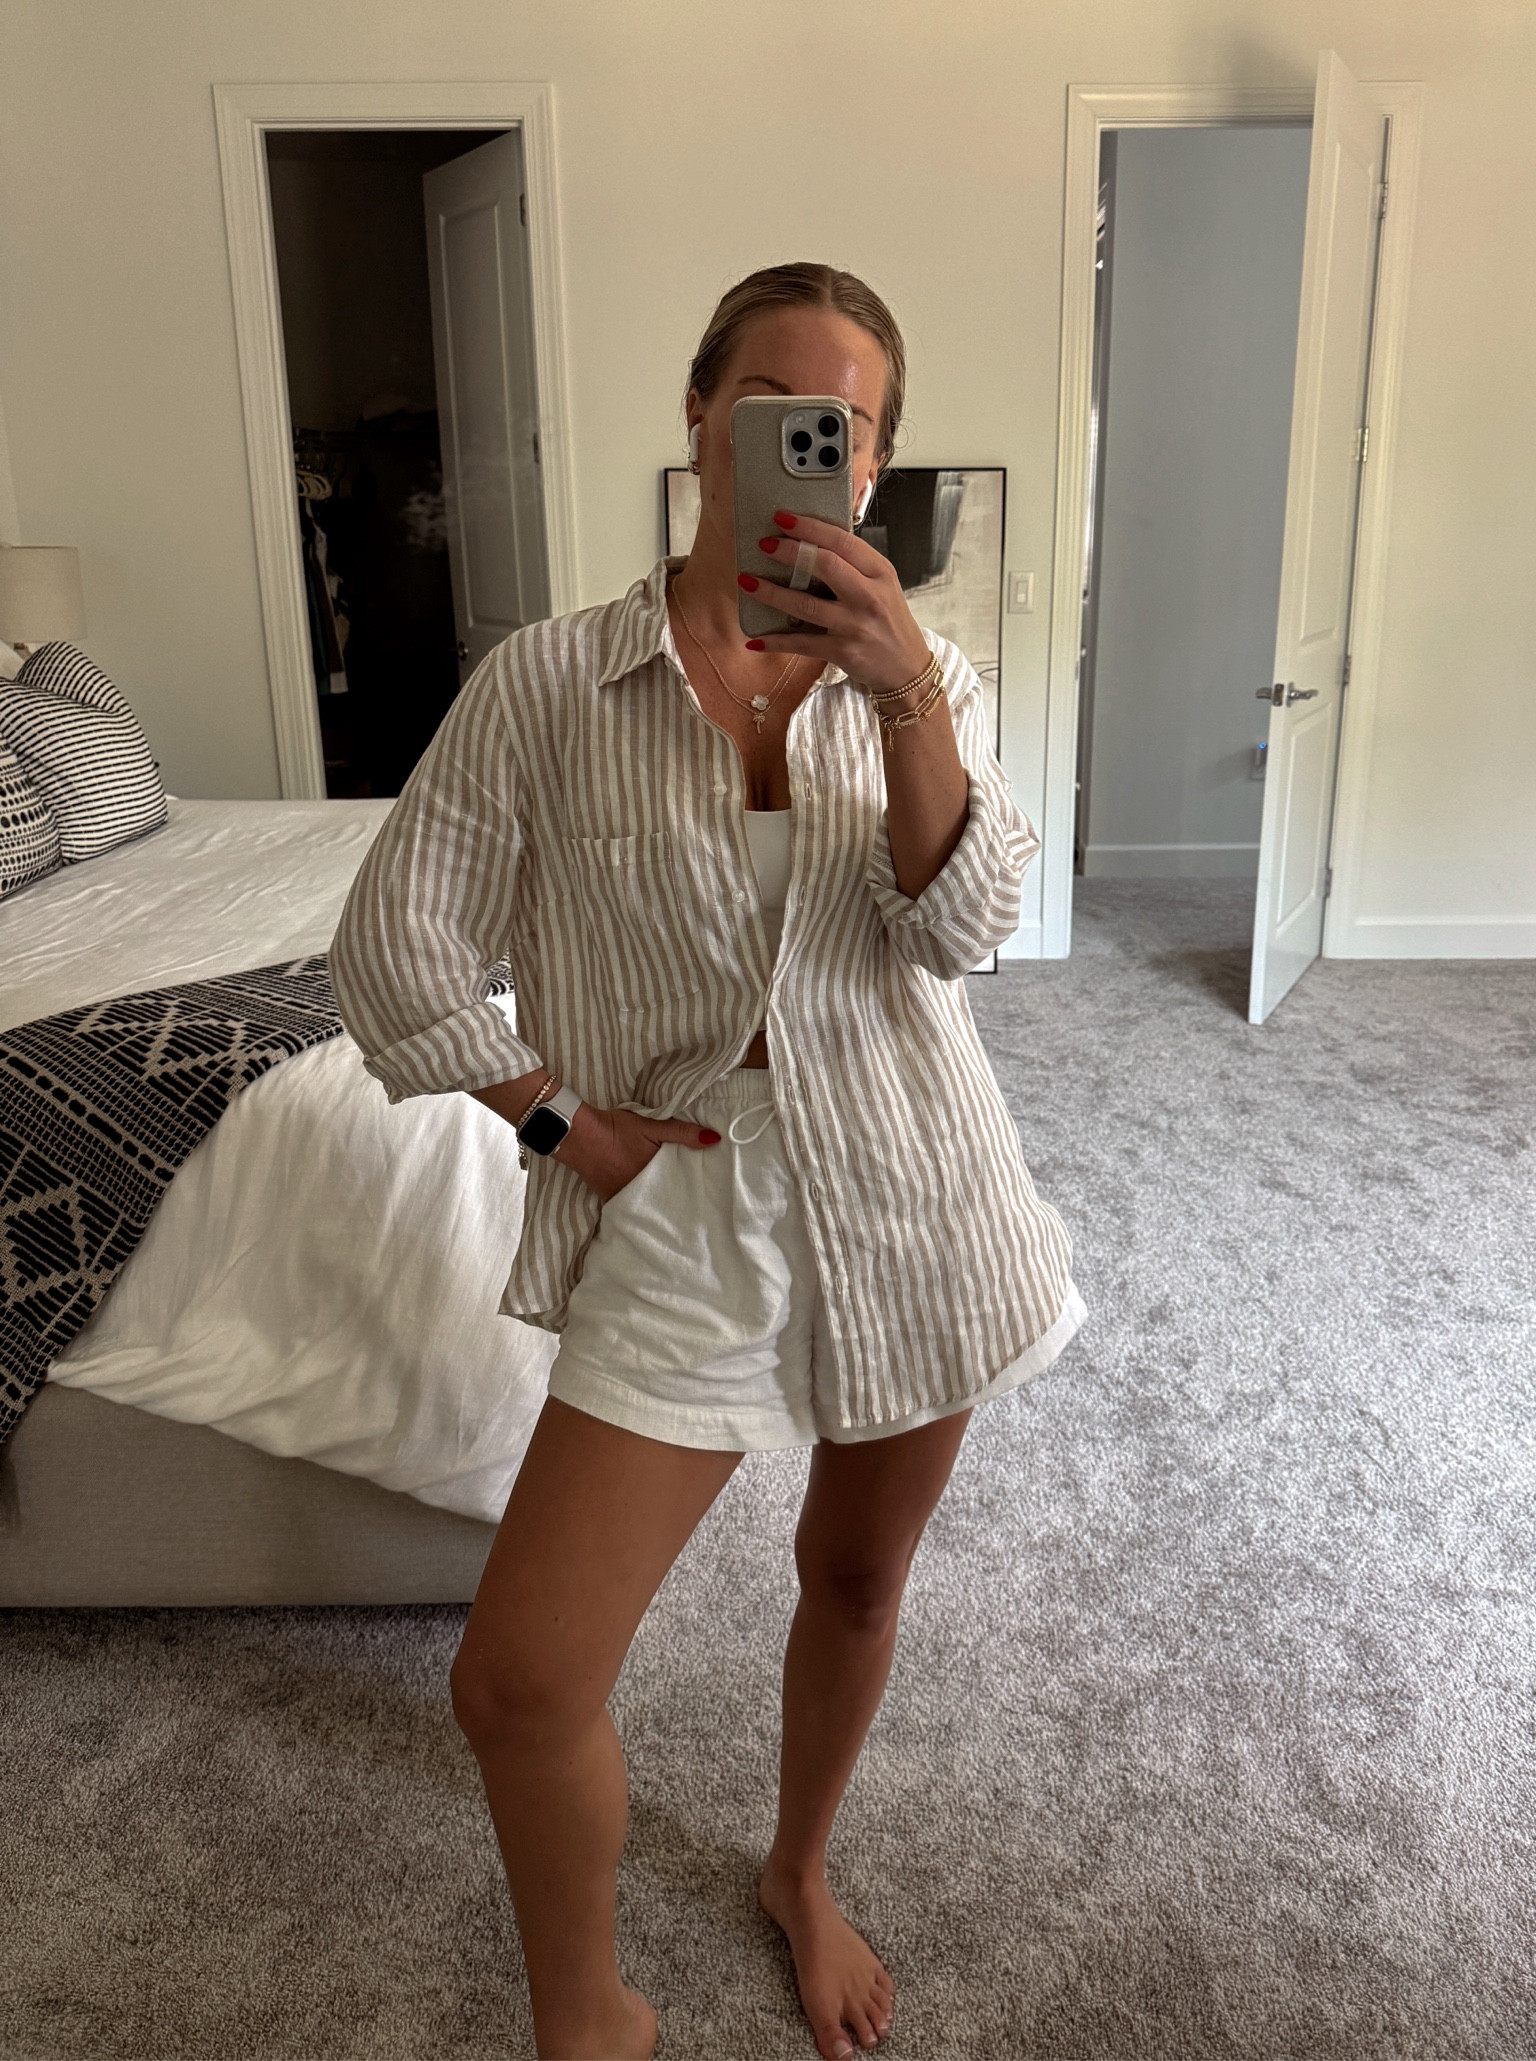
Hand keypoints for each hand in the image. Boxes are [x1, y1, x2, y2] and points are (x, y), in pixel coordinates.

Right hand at [552, 1100, 720, 1201]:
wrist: (578, 1134)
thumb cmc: (617, 1130)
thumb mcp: (653, 1126)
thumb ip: (683, 1133)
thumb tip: (715, 1139)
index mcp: (653, 1177)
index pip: (678, 1188)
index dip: (690, 1190)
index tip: (704, 1195)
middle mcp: (639, 1193)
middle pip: (663, 1198)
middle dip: (675, 1200)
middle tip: (693, 1204)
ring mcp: (622, 1196)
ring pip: (646, 1203)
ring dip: (656, 1202)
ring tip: (673, 1205)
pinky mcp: (608, 1196)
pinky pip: (627, 1204)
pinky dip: (636, 1202)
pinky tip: (645, 1202)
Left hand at [737, 511, 933, 696]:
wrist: (907, 668)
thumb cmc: (890, 622)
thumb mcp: (883, 585)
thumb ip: (854, 566)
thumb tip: (810, 545)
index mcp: (879, 571)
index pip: (843, 541)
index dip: (810, 527)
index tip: (784, 518)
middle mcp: (869, 596)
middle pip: (826, 565)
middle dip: (790, 552)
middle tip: (764, 544)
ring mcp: (855, 625)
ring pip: (807, 604)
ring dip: (772, 593)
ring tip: (746, 582)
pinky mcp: (843, 651)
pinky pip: (802, 644)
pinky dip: (776, 642)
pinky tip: (754, 641)